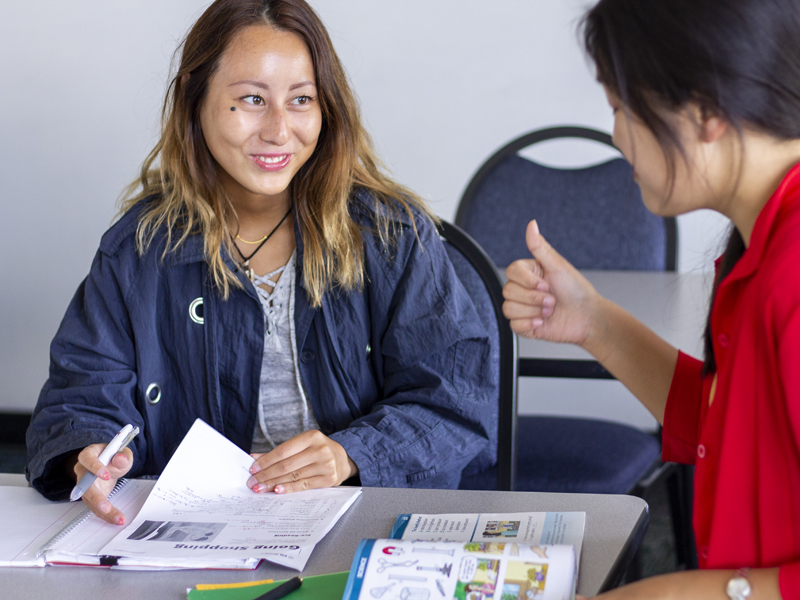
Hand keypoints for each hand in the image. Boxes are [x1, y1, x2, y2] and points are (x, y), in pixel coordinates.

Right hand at [72, 443, 133, 524]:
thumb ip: (123, 455)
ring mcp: (84, 486)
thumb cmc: (112, 456)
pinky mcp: (90, 497)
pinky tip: (116, 519)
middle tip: (105, 507)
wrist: (108, 463)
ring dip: (104, 511)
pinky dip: (106, 515)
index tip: (106, 475)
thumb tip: (120, 459)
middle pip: (84, 486)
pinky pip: (96, 508)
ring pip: (90, 500)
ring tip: (118, 518)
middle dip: (95, 498)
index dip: (95, 467)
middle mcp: (82, 471)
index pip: (87, 459)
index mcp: (88, 455)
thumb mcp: (122, 452)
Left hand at [247, 430, 357, 493]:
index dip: (266, 461)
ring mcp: (326, 465)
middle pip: (287, 465)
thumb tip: (255, 458)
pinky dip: (289, 488)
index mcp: (312, 436)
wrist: (344, 459)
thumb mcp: (302, 445)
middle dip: (266, 475)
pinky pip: (304, 485)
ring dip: (274, 484)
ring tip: (260, 488)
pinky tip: (277, 490)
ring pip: (294, 476)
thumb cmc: (317, 451)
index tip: (253, 469)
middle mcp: (320, 449)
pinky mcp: (329, 479)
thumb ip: (280, 452)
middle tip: (252, 482)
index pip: (283, 450)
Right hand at [503, 220, 600, 345]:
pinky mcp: (524, 326)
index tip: (545, 284)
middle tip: (551, 299)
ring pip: (508, 308)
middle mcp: (523, 290)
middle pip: (508, 291)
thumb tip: (532, 224)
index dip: (526, 280)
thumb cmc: (576, 290)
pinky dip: (529, 324)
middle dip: (533, 297)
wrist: (587, 318)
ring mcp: (522, 308)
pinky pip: (513, 325)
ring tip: (549, 310)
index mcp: (529, 273)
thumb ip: (540, 246)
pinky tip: (543, 322)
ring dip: (533, 311)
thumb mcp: (558, 266)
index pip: (511, 272)